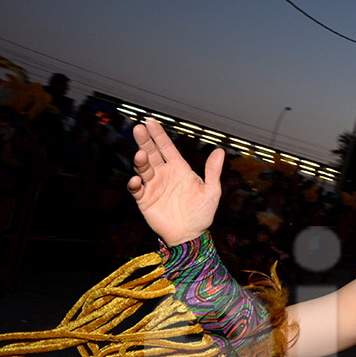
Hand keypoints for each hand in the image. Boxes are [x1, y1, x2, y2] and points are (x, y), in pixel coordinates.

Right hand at [127, 118, 223, 245]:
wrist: (190, 235)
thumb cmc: (202, 214)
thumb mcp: (212, 192)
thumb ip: (213, 172)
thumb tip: (220, 151)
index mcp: (179, 169)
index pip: (166, 148)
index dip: (158, 135)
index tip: (150, 121)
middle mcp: (164, 174)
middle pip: (152, 153)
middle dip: (144, 141)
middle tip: (139, 128)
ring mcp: (153, 186)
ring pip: (143, 169)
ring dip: (140, 161)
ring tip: (140, 155)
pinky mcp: (145, 200)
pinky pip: (137, 189)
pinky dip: (135, 184)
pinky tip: (136, 180)